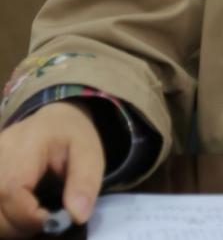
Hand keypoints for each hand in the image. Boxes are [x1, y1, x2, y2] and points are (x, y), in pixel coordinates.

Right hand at [0, 102, 103, 237]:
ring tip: (32, 217)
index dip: (28, 217)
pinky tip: (19, 213)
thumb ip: (85, 181)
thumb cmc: (70, 136)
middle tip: (44, 220)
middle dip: (18, 225)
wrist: (52, 121)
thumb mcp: (89, 151)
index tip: (51, 220)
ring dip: (8, 225)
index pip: (11, 190)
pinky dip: (3, 217)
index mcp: (25, 143)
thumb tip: (77, 217)